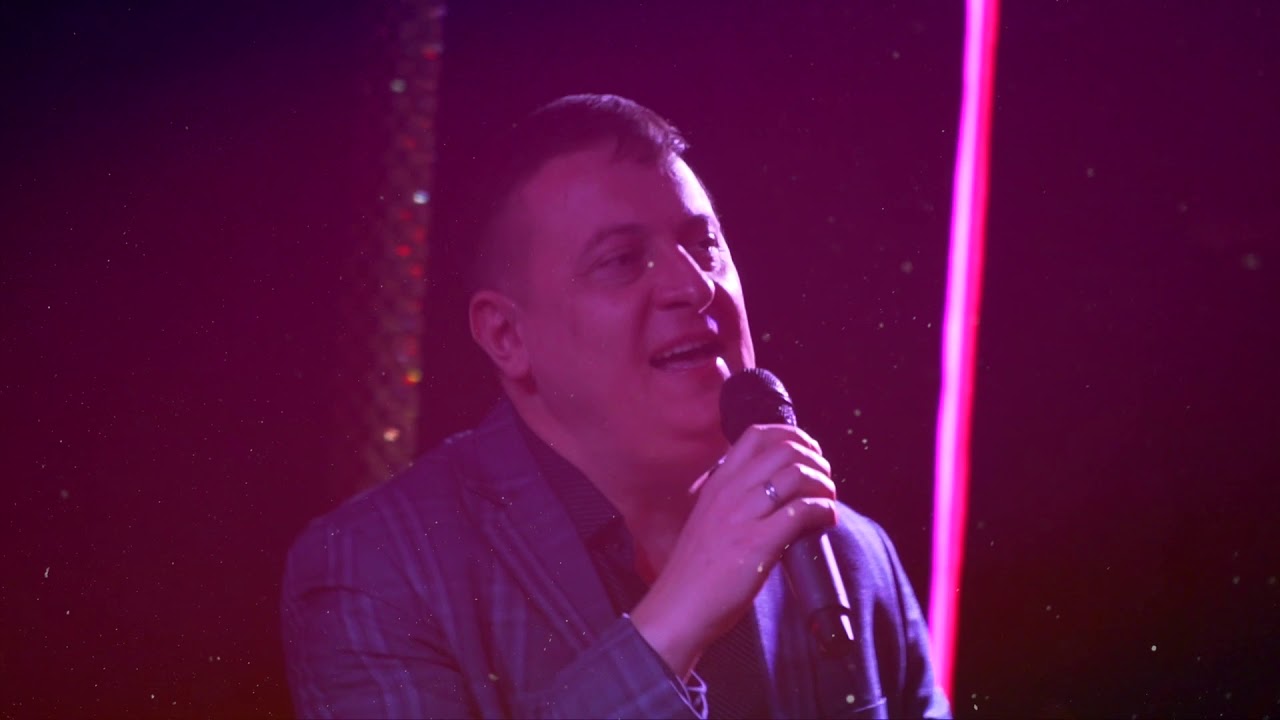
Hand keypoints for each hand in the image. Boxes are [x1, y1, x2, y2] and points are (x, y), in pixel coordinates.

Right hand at [630, 424, 836, 678]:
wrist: (679, 607)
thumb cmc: (695, 571)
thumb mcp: (709, 519)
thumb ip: (734, 501)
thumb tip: (774, 495)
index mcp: (717, 483)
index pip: (758, 434)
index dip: (792, 436)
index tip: (808, 454)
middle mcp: (729, 491)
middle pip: (785, 449)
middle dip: (815, 460)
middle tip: (824, 480)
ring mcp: (742, 516)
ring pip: (796, 474)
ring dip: (823, 483)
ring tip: (828, 500)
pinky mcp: (756, 543)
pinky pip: (801, 510)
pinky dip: (823, 510)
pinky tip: (826, 520)